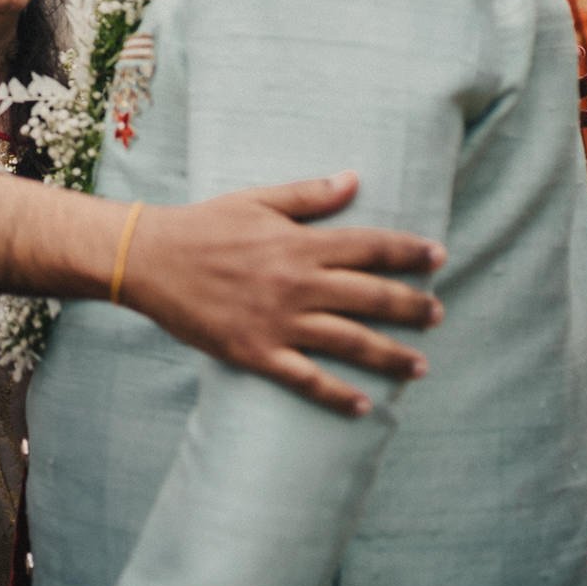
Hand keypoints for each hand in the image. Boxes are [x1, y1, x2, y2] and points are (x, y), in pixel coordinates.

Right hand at [121, 172, 443, 417]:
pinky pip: (307, 379)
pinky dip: (338, 395)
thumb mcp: (256, 201)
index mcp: (299, 244)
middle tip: (438, 315)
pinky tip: (365, 406)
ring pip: (350, 342)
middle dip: (412, 307)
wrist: (148, 260)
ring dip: (391, 356)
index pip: (370, 247)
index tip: (438, 257)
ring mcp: (279, 322)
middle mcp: (298, 284)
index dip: (409, 252)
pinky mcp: (257, 352)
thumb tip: (354, 179)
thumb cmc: (202, 226)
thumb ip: (307, 195)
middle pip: (372, 297)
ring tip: (420, 366)